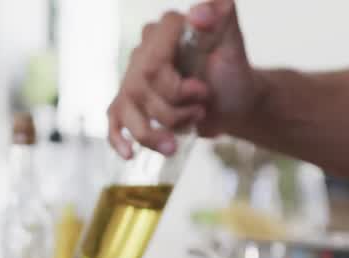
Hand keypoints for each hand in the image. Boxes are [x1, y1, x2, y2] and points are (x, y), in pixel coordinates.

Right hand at [107, 0, 260, 158]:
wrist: (233, 103)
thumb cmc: (234, 73)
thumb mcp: (234, 45)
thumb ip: (222, 18)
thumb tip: (200, 14)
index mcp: (167, 30)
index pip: (154, 62)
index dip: (177, 86)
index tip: (202, 92)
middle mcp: (144, 51)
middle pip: (141, 88)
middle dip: (172, 110)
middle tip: (200, 110)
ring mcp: (133, 78)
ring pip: (128, 109)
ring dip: (155, 133)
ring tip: (178, 140)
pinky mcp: (130, 104)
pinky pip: (114, 121)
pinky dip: (119, 139)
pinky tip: (130, 153)